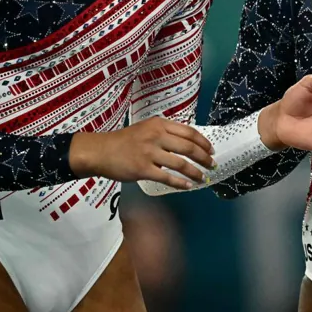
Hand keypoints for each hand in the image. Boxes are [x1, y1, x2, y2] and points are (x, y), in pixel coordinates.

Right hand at [69, 118, 216, 190]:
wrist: (99, 151)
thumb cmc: (124, 140)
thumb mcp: (147, 128)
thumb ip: (166, 132)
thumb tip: (189, 143)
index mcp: (159, 125)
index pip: (189, 132)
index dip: (203, 142)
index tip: (211, 150)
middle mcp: (156, 136)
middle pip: (189, 148)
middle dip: (204, 158)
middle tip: (212, 165)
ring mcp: (149, 153)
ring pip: (180, 164)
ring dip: (195, 172)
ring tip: (203, 178)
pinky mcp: (142, 169)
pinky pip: (166, 177)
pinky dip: (180, 183)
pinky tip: (188, 186)